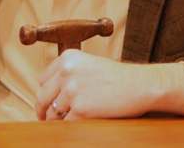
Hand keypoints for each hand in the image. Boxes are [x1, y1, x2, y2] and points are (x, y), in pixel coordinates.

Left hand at [35, 50, 183, 119]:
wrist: (141, 85)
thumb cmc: (118, 77)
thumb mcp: (89, 65)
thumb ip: (68, 74)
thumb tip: (48, 96)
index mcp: (68, 57)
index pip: (43, 80)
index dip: (46, 93)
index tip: (47, 102)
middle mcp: (67, 71)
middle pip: (43, 97)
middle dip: (43, 110)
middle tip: (46, 118)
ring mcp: (72, 90)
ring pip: (52, 113)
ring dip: (58, 120)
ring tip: (70, 120)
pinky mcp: (80, 109)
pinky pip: (66, 124)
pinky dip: (71, 126)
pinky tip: (81, 122)